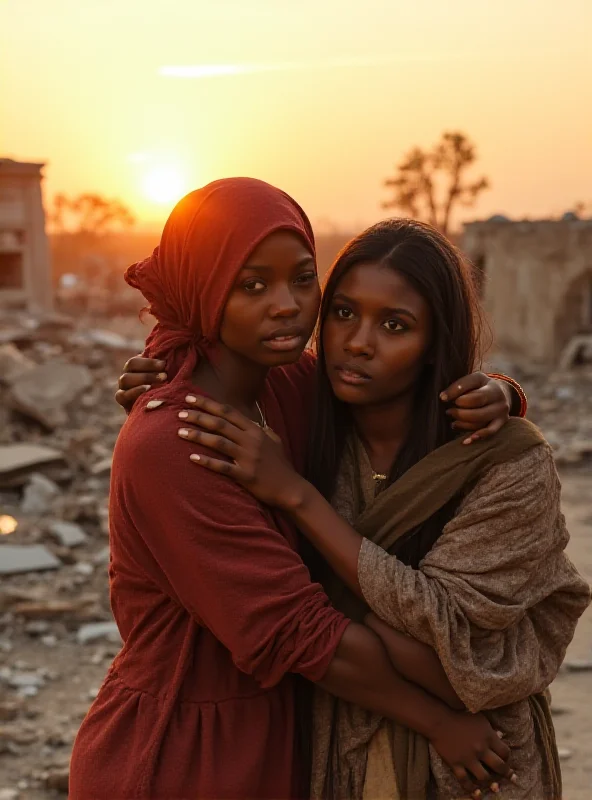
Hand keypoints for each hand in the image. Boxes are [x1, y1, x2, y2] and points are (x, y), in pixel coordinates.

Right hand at [115, 356, 167, 411]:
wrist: (158, 411)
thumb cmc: (166, 387)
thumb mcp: (165, 375)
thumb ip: (164, 367)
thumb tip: (170, 358)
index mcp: (136, 365)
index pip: (137, 359)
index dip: (150, 362)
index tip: (164, 364)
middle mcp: (128, 373)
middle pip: (130, 365)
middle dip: (149, 369)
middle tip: (165, 376)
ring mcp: (123, 386)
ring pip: (125, 379)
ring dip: (143, 379)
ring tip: (159, 383)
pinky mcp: (123, 401)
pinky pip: (122, 395)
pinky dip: (134, 392)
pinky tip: (147, 391)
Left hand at [178, 395, 304, 507]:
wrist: (291, 488)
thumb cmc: (281, 465)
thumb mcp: (275, 441)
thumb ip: (263, 429)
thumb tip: (256, 422)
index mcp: (255, 430)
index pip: (228, 411)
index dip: (208, 403)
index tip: (190, 397)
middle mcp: (251, 441)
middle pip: (220, 424)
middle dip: (198, 416)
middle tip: (180, 413)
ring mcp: (249, 458)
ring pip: (219, 442)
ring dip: (198, 436)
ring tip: (180, 432)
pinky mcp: (247, 475)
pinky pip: (223, 467)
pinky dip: (207, 462)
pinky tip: (192, 458)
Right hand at [429, 708, 515, 795]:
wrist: (439, 720)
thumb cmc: (460, 716)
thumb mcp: (479, 719)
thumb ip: (491, 729)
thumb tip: (501, 735)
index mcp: (488, 737)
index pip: (505, 752)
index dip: (507, 758)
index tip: (507, 761)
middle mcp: (481, 749)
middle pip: (499, 767)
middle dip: (506, 774)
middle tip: (511, 779)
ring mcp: (468, 758)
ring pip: (484, 777)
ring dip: (490, 783)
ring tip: (494, 787)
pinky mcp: (456, 764)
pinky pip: (465, 781)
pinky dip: (472, 790)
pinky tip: (477, 794)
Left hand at [440, 372, 509, 444]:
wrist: (501, 391)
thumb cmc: (481, 385)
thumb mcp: (473, 379)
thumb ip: (459, 386)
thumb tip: (443, 398)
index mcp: (491, 387)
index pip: (475, 397)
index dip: (459, 400)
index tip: (444, 399)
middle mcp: (499, 400)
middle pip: (478, 413)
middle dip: (459, 414)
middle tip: (449, 412)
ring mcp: (501, 412)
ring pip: (481, 423)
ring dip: (464, 424)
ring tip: (453, 422)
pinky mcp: (501, 422)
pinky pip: (490, 432)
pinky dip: (477, 437)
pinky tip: (466, 441)